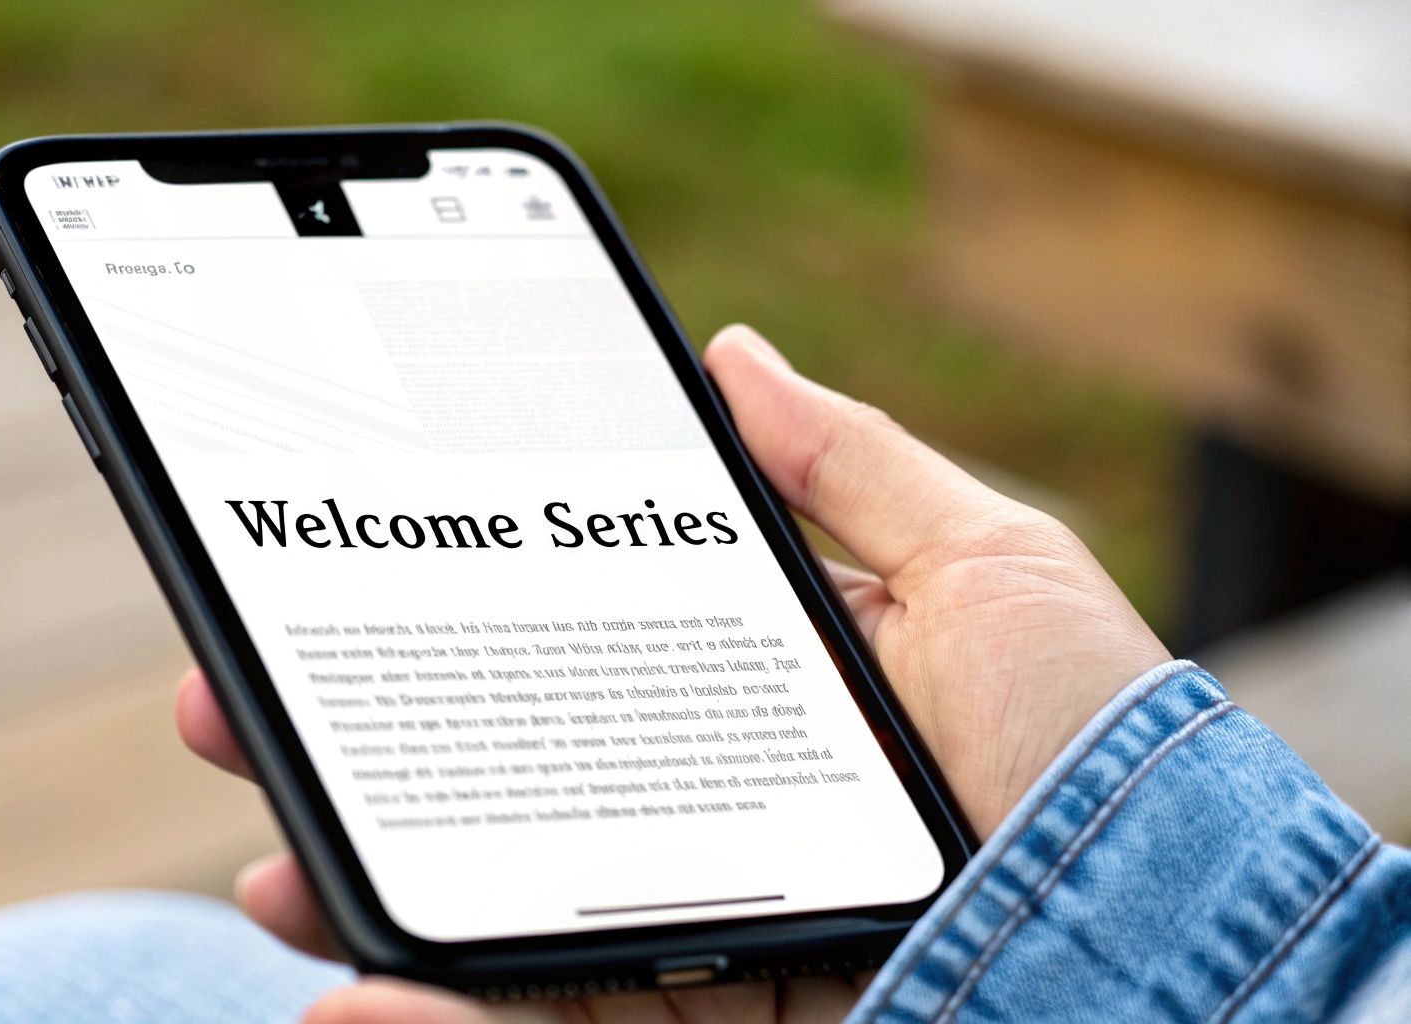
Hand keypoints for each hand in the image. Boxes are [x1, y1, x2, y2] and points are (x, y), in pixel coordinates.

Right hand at [176, 324, 1169, 1022]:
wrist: (1178, 959)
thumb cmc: (1095, 753)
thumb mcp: (987, 568)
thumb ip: (849, 466)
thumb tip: (731, 355)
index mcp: (749, 724)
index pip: (561, 680)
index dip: (450, 643)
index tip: (342, 596)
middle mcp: (706, 838)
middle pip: (496, 806)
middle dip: (358, 762)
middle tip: (240, 710)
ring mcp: (695, 951)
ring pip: (493, 931)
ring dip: (364, 901)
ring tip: (269, 872)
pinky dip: (435, 1019)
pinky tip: (344, 1000)